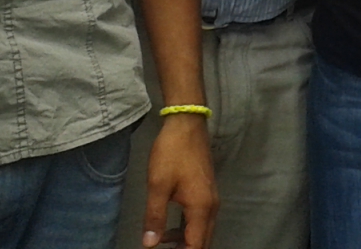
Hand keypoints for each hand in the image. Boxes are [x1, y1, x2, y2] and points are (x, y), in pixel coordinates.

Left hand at [142, 116, 215, 248]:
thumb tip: (149, 244)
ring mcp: (211, 199)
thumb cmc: (172, 153)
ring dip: (185, 241)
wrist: (187, 123)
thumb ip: (154, 217)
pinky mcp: (207, 192)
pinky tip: (169, 228)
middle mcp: (211, 207)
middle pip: (203, 241)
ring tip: (161, 243)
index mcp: (201, 208)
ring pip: (202, 231)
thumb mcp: (158, 185)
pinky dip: (187, 229)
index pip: (196, 246)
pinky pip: (200, 220)